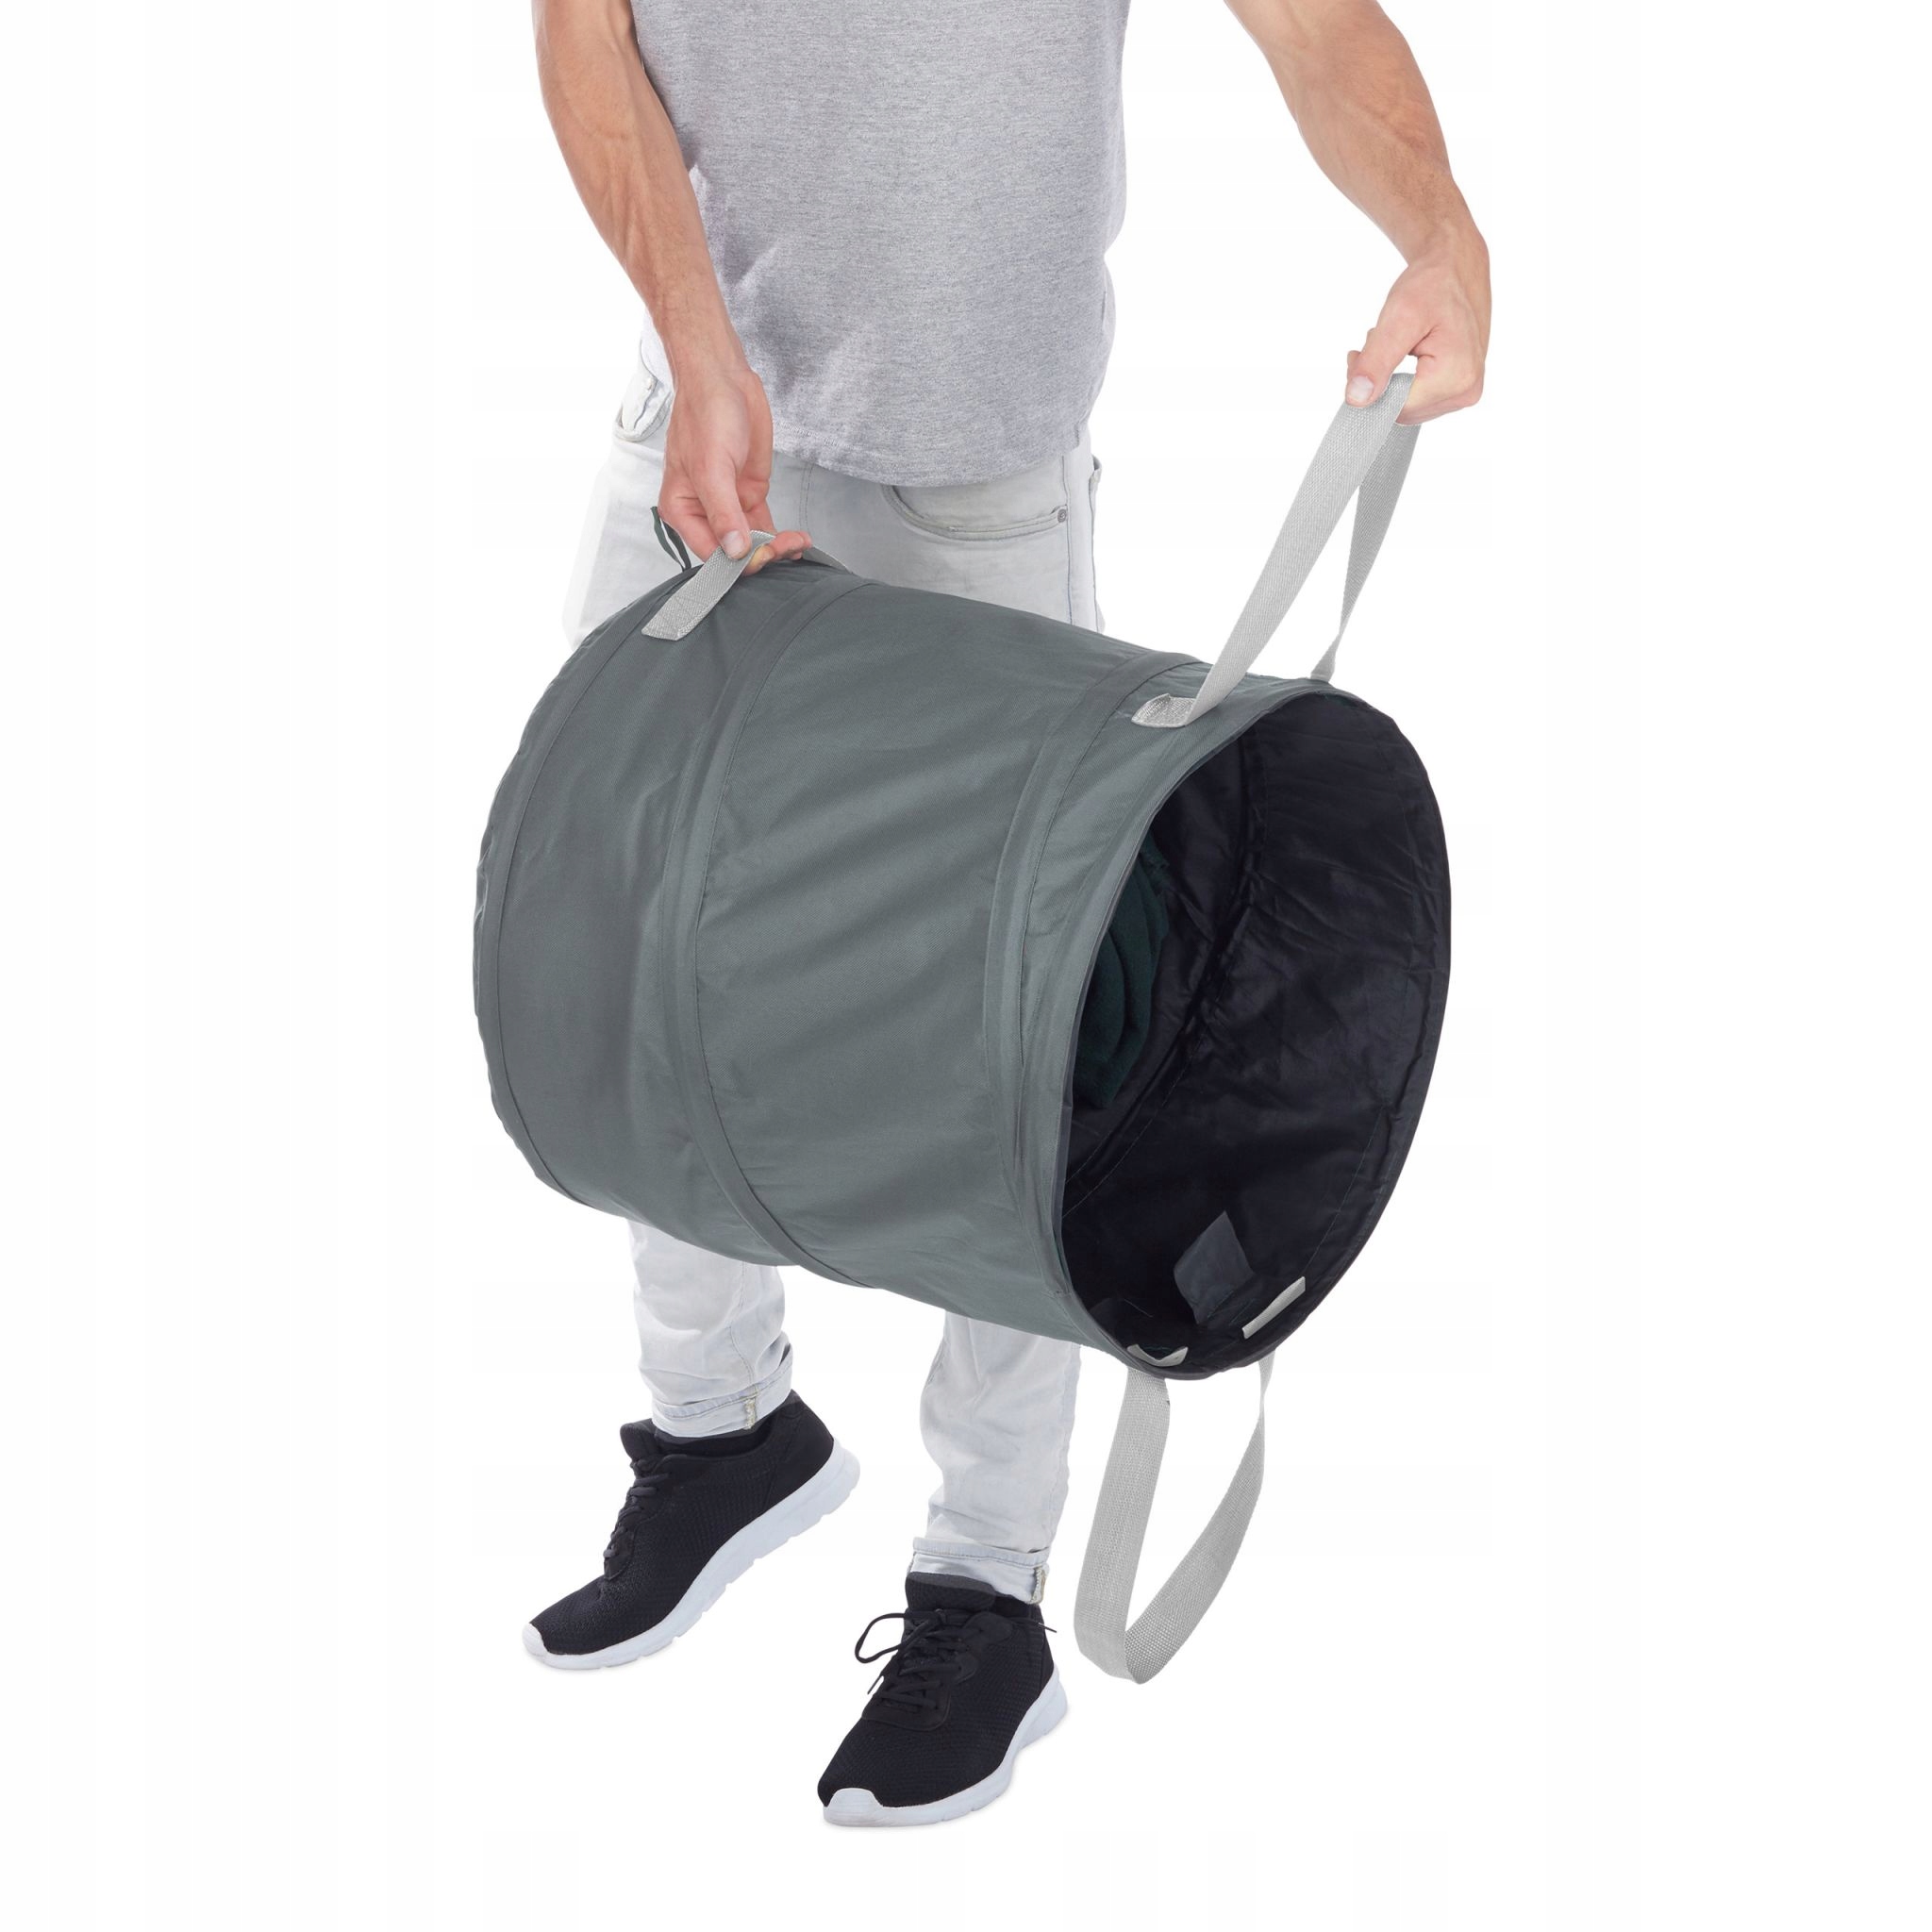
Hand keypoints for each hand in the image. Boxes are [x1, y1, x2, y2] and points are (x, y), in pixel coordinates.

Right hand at [658, 355, 809, 571]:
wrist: (724, 379)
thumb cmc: (705, 414)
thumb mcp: (711, 467)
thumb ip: (723, 512)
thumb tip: (734, 549)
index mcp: (682, 509)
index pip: (710, 552)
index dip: (737, 562)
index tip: (762, 555)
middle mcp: (704, 512)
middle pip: (733, 552)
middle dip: (760, 555)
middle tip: (785, 547)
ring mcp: (729, 504)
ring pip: (753, 543)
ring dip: (776, 549)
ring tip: (797, 542)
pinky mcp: (749, 495)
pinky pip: (765, 526)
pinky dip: (780, 537)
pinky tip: (797, 541)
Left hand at [1346, 231, 1489, 424]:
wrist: (1458, 268)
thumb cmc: (1433, 285)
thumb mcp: (1399, 317)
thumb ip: (1376, 362)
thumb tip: (1356, 400)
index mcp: (1455, 378)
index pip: (1393, 409)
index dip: (1369, 387)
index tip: (1359, 355)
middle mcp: (1465, 393)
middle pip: (1401, 411)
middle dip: (1379, 382)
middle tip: (1372, 345)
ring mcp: (1465, 393)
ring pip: (1408, 406)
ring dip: (1390, 380)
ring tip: (1393, 343)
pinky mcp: (1461, 388)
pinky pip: (1420, 398)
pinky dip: (1404, 379)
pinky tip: (1405, 353)